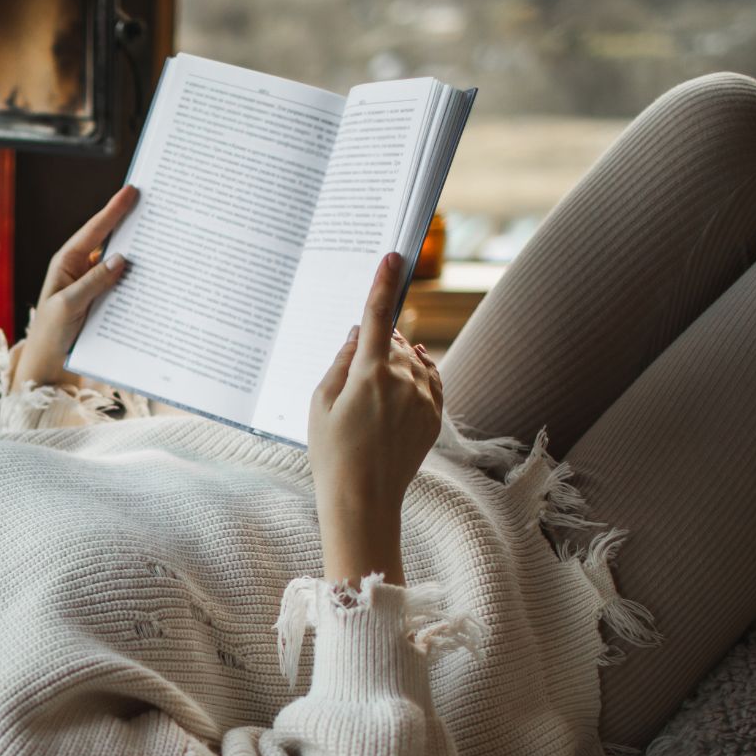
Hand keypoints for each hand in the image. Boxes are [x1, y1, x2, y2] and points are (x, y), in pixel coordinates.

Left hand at [11, 185, 139, 389]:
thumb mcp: (68, 305)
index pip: (95, 230)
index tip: (132, 191)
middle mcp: (83, 268)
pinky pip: (126, 285)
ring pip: (122, 262)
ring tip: (165, 236)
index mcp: (68, 262)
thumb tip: (122, 259)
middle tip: (157, 205)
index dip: (114, 210)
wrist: (49, 362)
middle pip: (112, 241)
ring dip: (141, 253)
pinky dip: (141, 279)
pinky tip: (159, 274)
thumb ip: (93, 282)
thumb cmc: (51, 332)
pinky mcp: (106, 300)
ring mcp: (96, 284)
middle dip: (132, 223)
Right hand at [308, 253, 442, 577]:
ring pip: (412, 359)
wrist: (364, 498)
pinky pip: (430, 379)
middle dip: (376, 342)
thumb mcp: (320, 402)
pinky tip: (404, 380)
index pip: (376, 316)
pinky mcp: (435, 415)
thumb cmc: (332, 452)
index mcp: (369, 373)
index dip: (383, 283)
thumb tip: (356, 336)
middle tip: (354, 371)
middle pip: (393, 340)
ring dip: (395, 360)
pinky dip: (418, 373)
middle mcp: (403, 379)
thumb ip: (340, 361)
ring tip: (371, 392)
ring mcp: (424, 397)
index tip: (393, 256)